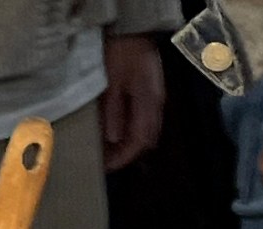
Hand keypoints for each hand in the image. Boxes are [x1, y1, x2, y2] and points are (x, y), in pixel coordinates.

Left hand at [101, 35, 164, 171]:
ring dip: (129, 144)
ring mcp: (156, 99)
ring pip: (146, 132)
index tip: (107, 167)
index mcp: (148, 103)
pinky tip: (118, 133)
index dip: (123, 158)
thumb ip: (113, 111)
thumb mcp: (111, 81)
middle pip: (145, 141)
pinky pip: (144, 121)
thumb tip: (112, 139)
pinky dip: (132, 131)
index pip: (138, 142)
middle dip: (126, 154)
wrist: (133, 28)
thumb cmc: (120, 51)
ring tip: (109, 151)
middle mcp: (156, 105)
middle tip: (106, 162)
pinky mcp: (152, 94)